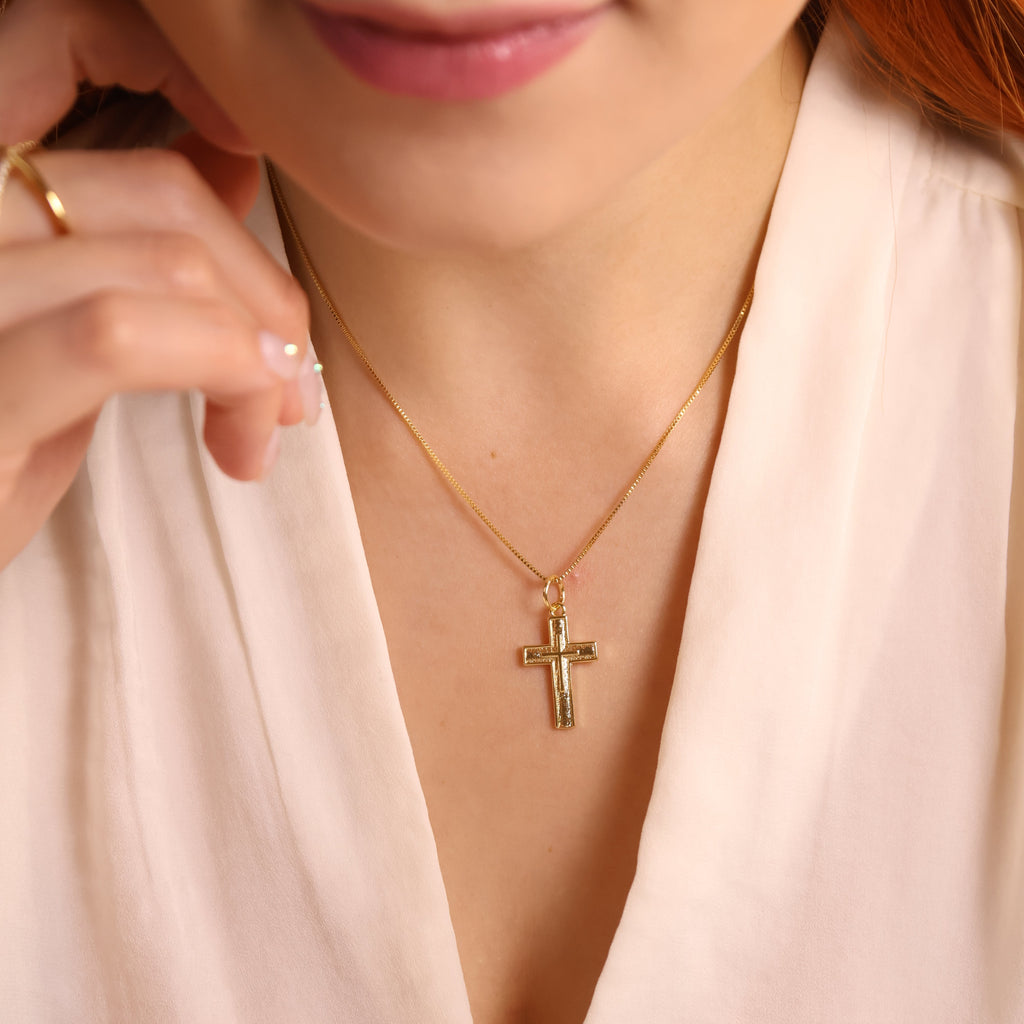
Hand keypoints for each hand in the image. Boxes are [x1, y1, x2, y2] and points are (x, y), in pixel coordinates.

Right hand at [0, 0, 312, 571]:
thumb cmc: (0, 449)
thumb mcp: (66, 334)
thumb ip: (131, 252)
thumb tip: (228, 166)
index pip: (101, 97)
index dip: (209, 155)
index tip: (265, 248)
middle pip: (167, 195)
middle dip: (265, 295)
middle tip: (294, 386)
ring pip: (169, 262)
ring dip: (258, 354)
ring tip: (266, 427)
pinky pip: (122, 334)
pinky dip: (220, 374)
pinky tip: (240, 441)